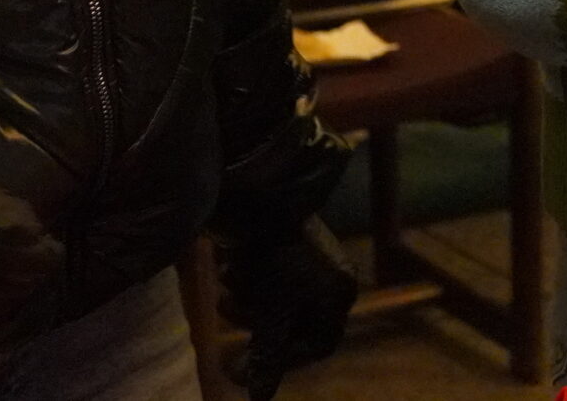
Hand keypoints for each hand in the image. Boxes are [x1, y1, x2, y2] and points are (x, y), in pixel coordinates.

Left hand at [219, 218, 357, 399]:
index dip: (280, 361)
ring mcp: (312, 258)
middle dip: (256, 321)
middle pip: (292, 321)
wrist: (263, 196)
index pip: (318, 344)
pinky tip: (232, 265)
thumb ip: (268, 356)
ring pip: (276, 297)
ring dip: (248, 297)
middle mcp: (331, 276)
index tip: (244, 369)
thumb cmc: (275, 259)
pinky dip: (249, 278)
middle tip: (227, 308)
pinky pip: (269, 275)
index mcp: (339, 293)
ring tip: (229, 280)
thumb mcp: (273, 313)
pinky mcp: (290, 242)